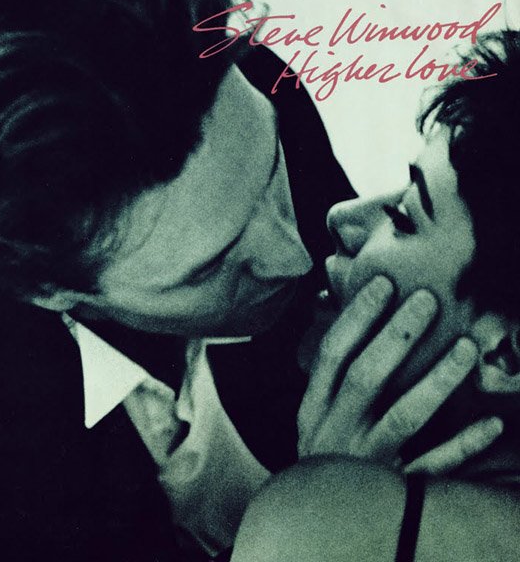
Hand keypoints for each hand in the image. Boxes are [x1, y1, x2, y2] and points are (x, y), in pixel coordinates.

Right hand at [297, 276, 502, 473]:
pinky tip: (492, 423)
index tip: (384, 284)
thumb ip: (333, 378)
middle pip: (366, 378)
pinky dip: (463, 445)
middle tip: (428, 300)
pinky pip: (434, 467)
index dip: (356, 318)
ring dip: (436, 381)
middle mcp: (335, 431)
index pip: (332, 354)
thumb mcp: (315, 415)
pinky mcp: (394, 491)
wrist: (317, 521)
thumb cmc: (325, 451)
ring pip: (404, 418)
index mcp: (314, 408)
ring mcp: (365, 462)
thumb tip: (352, 317)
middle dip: (397, 337)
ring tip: (467, 347)